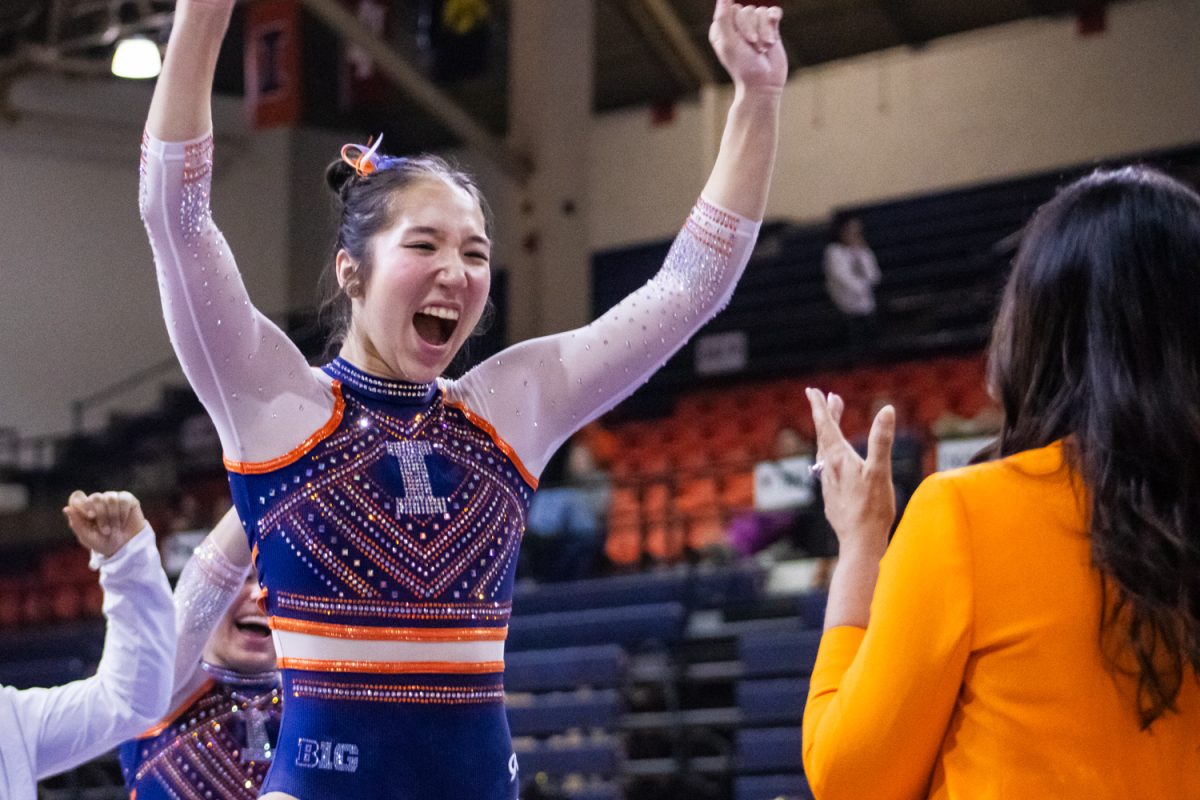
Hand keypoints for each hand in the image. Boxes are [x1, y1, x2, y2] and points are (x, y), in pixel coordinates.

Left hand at [63, 490, 146, 557]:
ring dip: (113, 516)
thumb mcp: (88, 538)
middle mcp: (96, 501)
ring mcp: (111, 498)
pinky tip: (123, 522)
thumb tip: (66, 509)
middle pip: (95, 497)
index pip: (77, 497)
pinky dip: (123, 513)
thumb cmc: (103, 542)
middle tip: (106, 531)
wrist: (125, 547)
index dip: (83, 504)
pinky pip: (123, 499)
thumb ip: (77, 524)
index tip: (90, 517)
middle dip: (102, 516)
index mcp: (83, 509)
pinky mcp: (126, 499)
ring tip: (116, 528)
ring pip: (110, 498)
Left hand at [709, 1, 787, 92]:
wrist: (764, 84)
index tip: (743, 43)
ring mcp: (754, 26)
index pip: (733, 10)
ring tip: (763, 50)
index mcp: (722, 29)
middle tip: (755, 50)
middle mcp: (736, 26)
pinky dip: (774, 23)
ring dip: (765, 33)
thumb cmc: (743, 66)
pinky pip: (774, 12)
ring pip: (762, 12)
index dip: (741, 25)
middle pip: (748, 10)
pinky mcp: (770, 29)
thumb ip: (723, 18)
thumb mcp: (729, 42)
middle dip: (754, 30)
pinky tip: (773, 36)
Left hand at [807, 388, 895, 557]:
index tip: (812, 391)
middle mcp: (830, 468)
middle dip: (827, 416)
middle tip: (831, 399)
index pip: (826, 426)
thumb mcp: (880, 470)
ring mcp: (829, 483)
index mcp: (839, 458)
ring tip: (836, 425)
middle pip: (825, 436)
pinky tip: (839, 462)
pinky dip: (833, 455)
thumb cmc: (872, 508)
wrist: (860, 542)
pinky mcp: (833, 496)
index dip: (820, 407)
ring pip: (826, 452)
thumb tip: (886, 410)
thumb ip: (881, 440)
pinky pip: (830, 468)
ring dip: (831, 435)